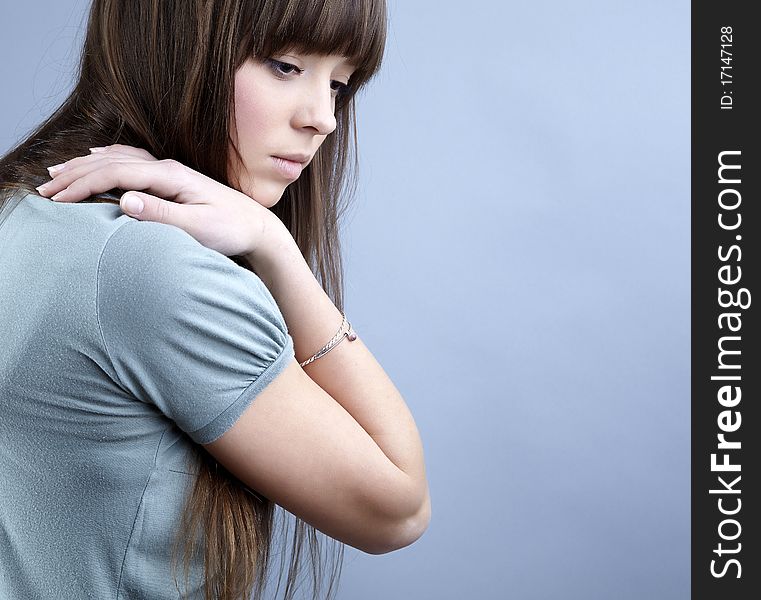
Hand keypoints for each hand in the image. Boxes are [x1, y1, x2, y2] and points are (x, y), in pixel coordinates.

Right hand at [35, 144, 281, 257]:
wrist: (258, 227)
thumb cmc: (231, 230)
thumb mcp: (197, 228)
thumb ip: (161, 215)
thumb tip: (124, 200)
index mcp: (170, 176)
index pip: (115, 174)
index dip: (82, 185)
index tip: (56, 199)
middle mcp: (167, 168)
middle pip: (111, 162)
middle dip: (74, 174)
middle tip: (44, 189)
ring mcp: (170, 171)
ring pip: (118, 160)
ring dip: (86, 166)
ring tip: (58, 173)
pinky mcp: (173, 179)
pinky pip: (132, 161)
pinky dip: (108, 160)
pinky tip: (98, 158)